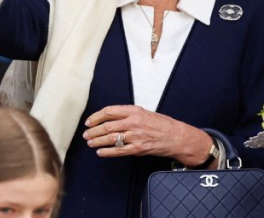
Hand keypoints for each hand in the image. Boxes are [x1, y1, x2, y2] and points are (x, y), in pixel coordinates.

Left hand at [81, 105, 213, 166]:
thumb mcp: (143, 113)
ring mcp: (136, 136)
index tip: (88, 122)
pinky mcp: (139, 148)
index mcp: (134, 111)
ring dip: (97, 141)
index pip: (109, 112)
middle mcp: (134, 122)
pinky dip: (108, 152)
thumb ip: (127, 114)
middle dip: (93, 131)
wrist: (177, 137)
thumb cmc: (160, 124)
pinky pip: (119, 150)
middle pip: (107, 126)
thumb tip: (108, 117)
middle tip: (86, 134)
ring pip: (111, 138)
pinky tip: (101, 152)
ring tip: (90, 143)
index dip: (96, 117)